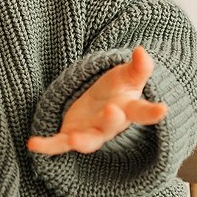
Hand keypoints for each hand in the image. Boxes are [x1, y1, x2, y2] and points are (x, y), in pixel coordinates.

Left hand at [27, 46, 167, 155]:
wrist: (98, 106)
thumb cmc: (116, 90)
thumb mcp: (126, 76)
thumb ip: (137, 67)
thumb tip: (142, 50)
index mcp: (127, 109)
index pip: (142, 111)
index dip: (152, 111)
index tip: (163, 109)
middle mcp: (110, 125)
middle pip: (112, 125)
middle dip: (111, 120)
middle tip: (112, 110)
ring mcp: (90, 133)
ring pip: (88, 141)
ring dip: (82, 141)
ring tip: (73, 139)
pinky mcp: (71, 136)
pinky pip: (58, 144)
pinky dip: (47, 146)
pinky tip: (33, 144)